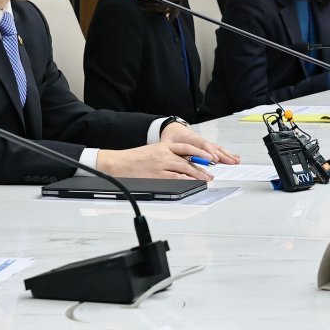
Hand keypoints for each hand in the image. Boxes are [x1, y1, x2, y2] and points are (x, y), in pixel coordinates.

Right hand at [96, 142, 214, 179]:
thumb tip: (180, 163)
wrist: (118, 162)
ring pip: (184, 168)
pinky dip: (186, 180)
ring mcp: (161, 164)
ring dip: (197, 174)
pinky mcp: (157, 175)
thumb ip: (165, 155)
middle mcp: (164, 154)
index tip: (210, 157)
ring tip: (206, 179)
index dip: (200, 152)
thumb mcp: (152, 151)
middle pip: (188, 159)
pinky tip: (192, 182)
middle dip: (202, 166)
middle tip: (211, 172)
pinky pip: (175, 178)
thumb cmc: (133, 159)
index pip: (186, 148)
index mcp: (163, 146)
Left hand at [160, 122, 240, 164]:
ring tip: (236, 161)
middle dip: (223, 156)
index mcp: (191, 139)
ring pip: (218, 148)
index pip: (202, 145)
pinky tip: (235, 157)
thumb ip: (173, 152)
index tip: (214, 159)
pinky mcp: (208, 146)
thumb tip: (176, 160)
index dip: (209, 152)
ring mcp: (205, 143)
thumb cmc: (172, 137)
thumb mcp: (168, 144)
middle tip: (231, 163)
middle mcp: (201, 141)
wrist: (174, 129)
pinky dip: (227, 153)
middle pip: (214, 148)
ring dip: (227, 155)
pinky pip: (219, 149)